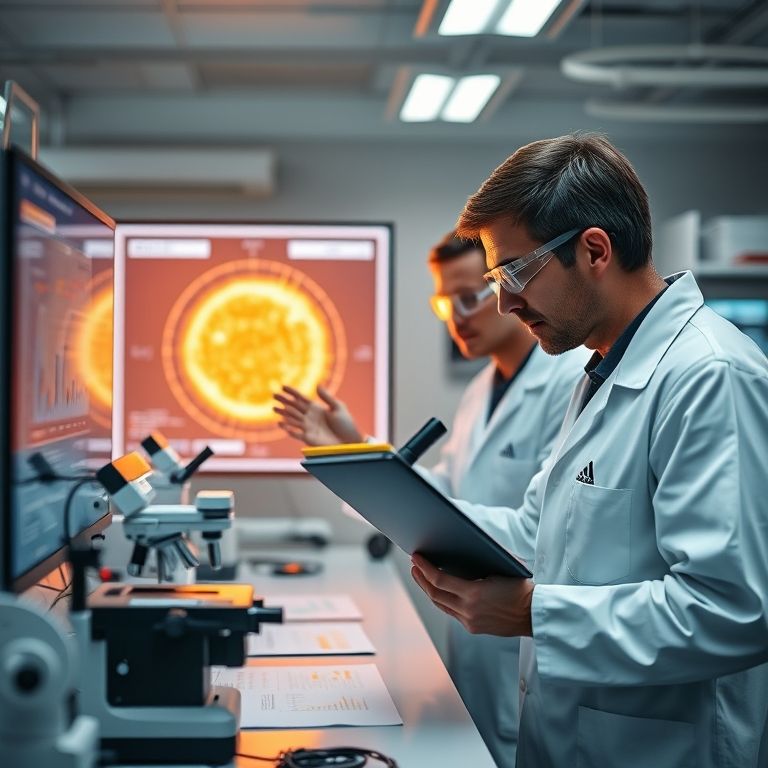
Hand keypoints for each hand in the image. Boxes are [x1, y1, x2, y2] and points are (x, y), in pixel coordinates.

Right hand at [273, 385, 363, 445]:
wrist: (350, 441)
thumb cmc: (346, 425)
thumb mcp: (338, 408)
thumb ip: (327, 397)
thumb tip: (317, 385)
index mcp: (316, 408)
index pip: (301, 398)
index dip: (292, 392)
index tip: (283, 386)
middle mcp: (310, 417)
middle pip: (294, 407)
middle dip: (284, 401)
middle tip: (273, 395)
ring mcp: (308, 427)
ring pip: (292, 419)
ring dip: (283, 413)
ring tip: (274, 408)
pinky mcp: (309, 438)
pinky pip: (296, 433)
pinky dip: (289, 429)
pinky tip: (281, 424)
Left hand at [411, 553, 533, 636]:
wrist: (534, 614)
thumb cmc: (522, 587)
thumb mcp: (501, 567)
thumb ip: (479, 560)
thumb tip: (460, 544)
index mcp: (474, 594)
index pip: (439, 580)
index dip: (424, 568)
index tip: (416, 557)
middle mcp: (469, 610)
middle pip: (434, 593)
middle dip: (421, 578)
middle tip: (414, 565)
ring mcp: (470, 621)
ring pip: (440, 604)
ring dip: (428, 589)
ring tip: (422, 576)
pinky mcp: (472, 627)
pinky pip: (451, 612)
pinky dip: (442, 599)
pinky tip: (439, 590)